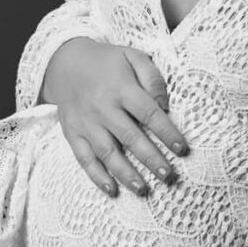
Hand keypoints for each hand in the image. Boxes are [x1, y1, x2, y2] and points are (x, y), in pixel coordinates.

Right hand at [43, 38, 188, 196]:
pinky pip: (84, 158)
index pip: (148, 113)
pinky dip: (97, 176)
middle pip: (130, 137)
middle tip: (168, 176)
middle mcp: (103, 107)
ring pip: (107, 152)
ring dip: (125, 173)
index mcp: (121, 88)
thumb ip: (152, 77)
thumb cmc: (107, 62)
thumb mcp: (132, 56)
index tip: (182, 149)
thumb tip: (164, 104)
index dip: (167, 132)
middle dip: (151, 158)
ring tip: (143, 189)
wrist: (65, 62)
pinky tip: (112, 190)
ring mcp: (86, 122)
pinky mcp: (73, 133)